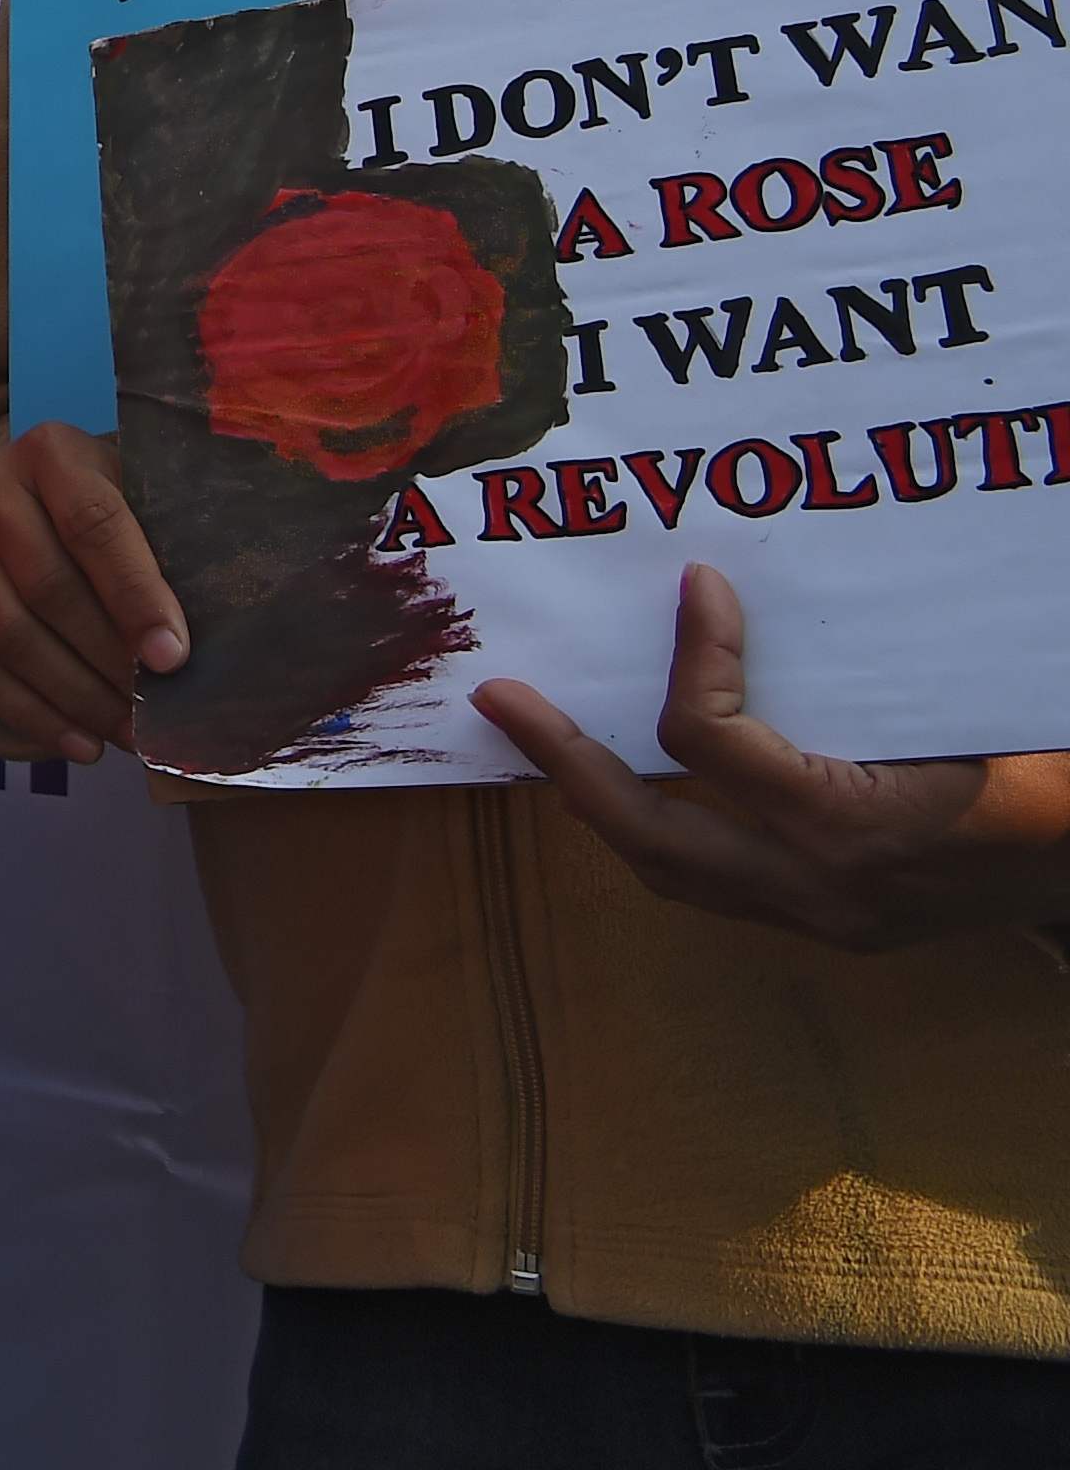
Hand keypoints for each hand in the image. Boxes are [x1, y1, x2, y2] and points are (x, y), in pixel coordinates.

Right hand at [0, 419, 185, 765]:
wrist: (33, 490)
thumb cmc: (114, 500)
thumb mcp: (143, 494)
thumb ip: (170, 545)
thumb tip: (202, 643)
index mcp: (50, 452)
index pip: (94, 526)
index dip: (135, 597)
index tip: (173, 659)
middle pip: (47, 588)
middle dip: (107, 661)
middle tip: (157, 712)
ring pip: (8, 637)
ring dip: (74, 698)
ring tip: (128, 734)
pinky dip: (32, 715)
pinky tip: (81, 743)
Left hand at [478, 564, 1069, 951]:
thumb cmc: (1048, 769)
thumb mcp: (958, 705)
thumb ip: (853, 670)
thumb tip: (729, 586)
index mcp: (850, 829)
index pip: (705, 739)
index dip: (691, 652)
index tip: (696, 584)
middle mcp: (819, 889)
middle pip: (647, 836)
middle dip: (564, 763)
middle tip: (500, 698)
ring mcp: (823, 920)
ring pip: (670, 873)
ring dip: (603, 803)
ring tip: (546, 739)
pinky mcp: (834, 929)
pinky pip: (717, 885)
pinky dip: (666, 829)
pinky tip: (640, 782)